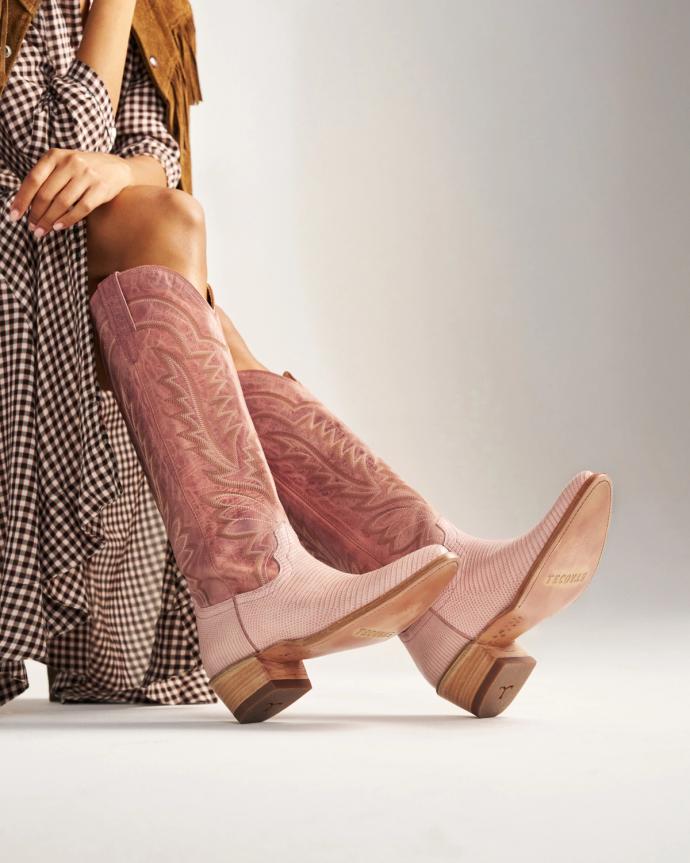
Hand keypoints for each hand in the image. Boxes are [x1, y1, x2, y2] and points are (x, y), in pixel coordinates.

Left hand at [8, 149, 132, 236]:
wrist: (118, 168)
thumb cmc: (84, 170)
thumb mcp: (63, 165)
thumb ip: (46, 178)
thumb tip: (25, 204)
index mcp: (56, 155)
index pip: (33, 179)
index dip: (22, 199)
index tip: (14, 216)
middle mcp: (71, 162)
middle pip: (46, 194)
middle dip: (36, 214)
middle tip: (31, 227)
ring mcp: (87, 175)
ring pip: (62, 203)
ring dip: (49, 220)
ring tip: (42, 231)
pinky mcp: (101, 188)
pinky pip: (81, 208)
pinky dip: (68, 220)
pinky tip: (59, 227)